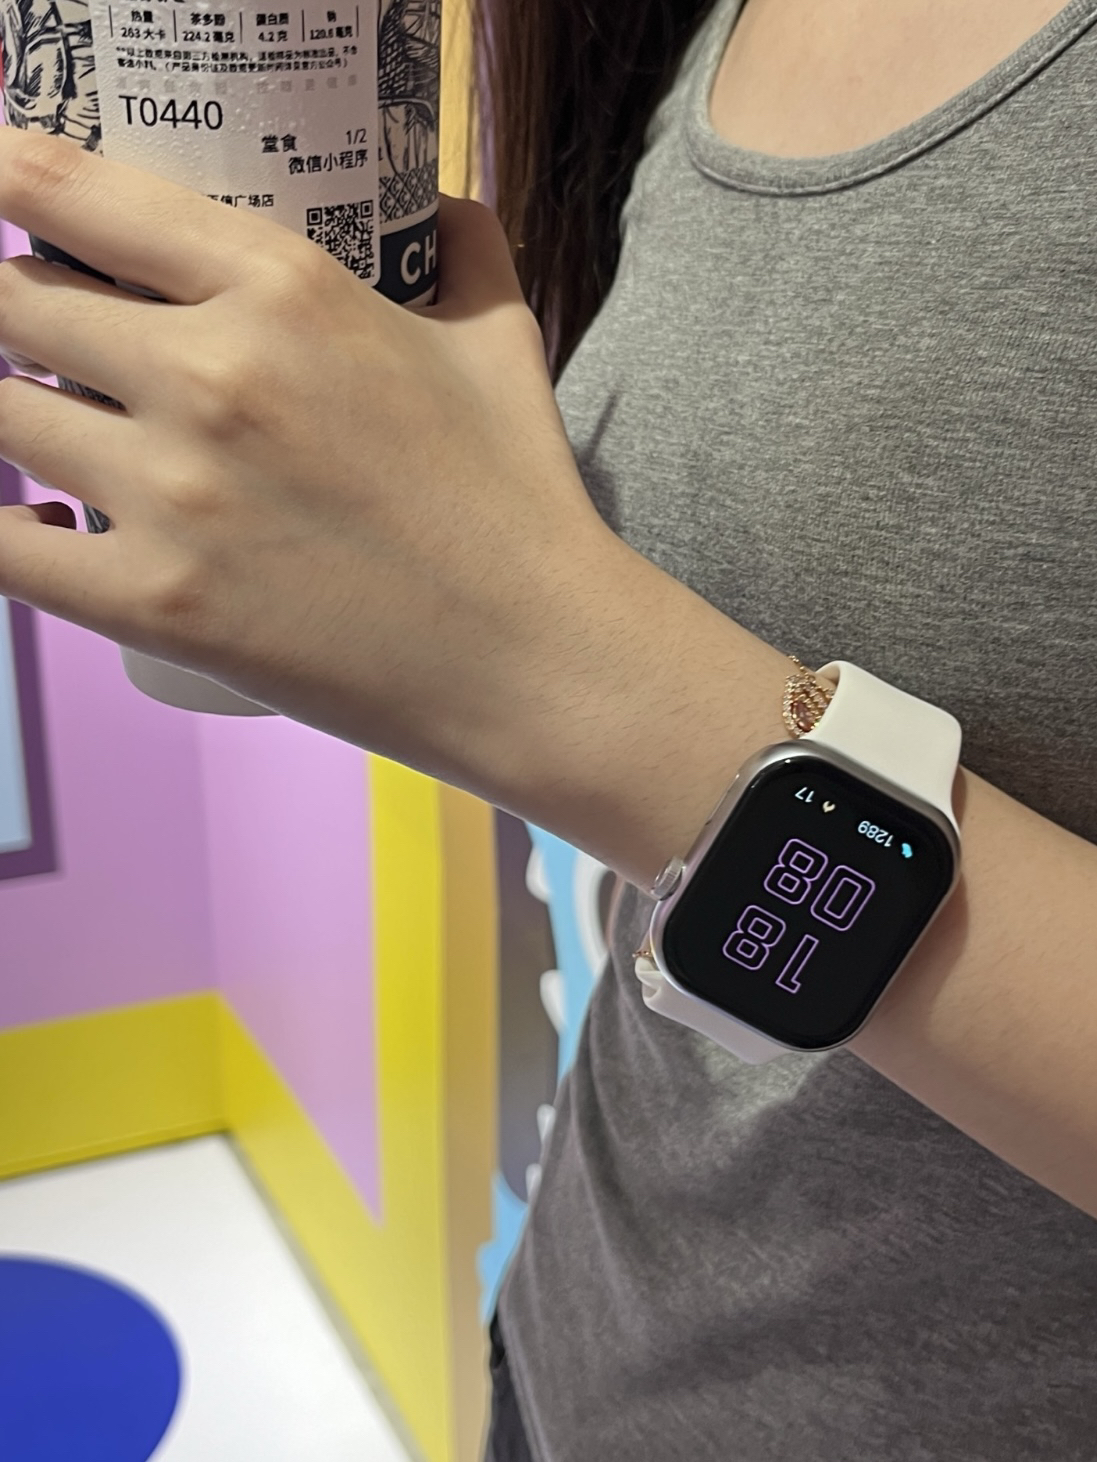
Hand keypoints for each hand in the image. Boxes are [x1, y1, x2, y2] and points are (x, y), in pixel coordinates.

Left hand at [0, 128, 618, 799]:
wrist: (536, 660)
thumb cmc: (519, 503)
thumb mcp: (500, 339)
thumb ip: (461, 246)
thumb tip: (436, 202)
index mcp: (286, 285)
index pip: (72, 191)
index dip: (3, 178)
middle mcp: (210, 371)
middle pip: (10, 302)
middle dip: (13, 313)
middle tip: (46, 342)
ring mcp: (172, 492)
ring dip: (10, 416)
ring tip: (58, 432)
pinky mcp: (154, 602)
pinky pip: (1, 546)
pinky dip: (1, 526)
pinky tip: (37, 520)